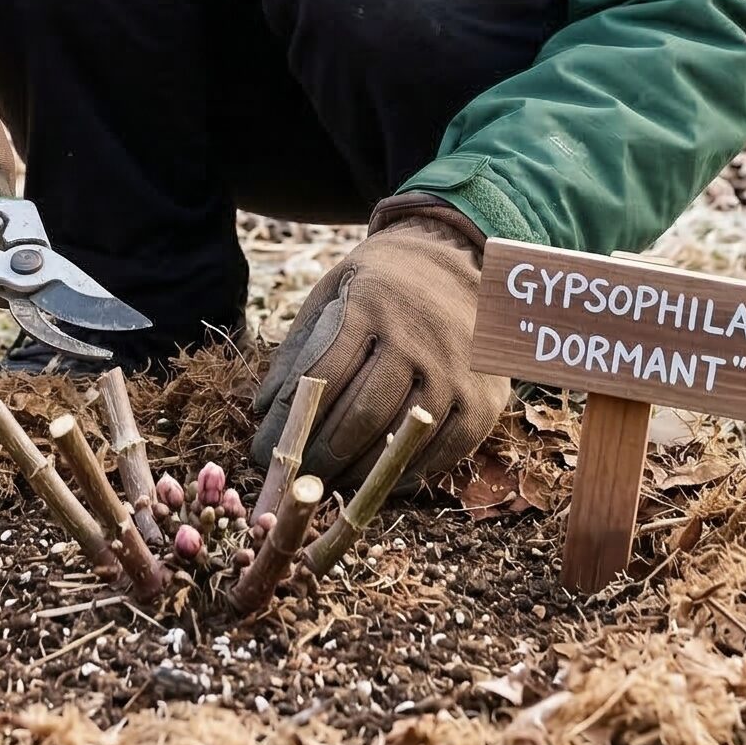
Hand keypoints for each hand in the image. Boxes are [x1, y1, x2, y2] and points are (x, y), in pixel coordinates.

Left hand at [249, 200, 509, 487]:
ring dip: (356, 472)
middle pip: (359, 416)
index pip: (321, 376)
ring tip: (328, 483)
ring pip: (396, 439)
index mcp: (370, 306)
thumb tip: (263, 407)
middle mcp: (414, 339)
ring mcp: (453, 371)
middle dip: (320, 456)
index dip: (288, 420)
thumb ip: (299, 346)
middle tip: (296, 476)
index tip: (265, 450)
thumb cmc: (381, 284)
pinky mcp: (482, 400)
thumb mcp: (333, 291)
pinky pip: (440, 452)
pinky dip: (404, 472)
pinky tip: (378, 477)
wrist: (459, 262)